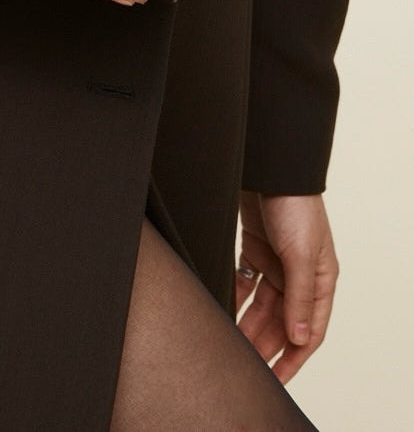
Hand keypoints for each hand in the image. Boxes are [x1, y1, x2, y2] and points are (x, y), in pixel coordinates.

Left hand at [235, 190, 338, 382]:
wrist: (270, 167)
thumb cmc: (295, 205)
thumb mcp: (302, 255)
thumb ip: (300, 298)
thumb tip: (300, 338)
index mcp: (320, 280)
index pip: (309, 330)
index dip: (293, 357)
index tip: (275, 378)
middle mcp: (299, 275)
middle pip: (281, 321)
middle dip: (264, 344)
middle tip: (244, 365)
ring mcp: (277, 262)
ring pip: (261, 305)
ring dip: (248, 324)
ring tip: (232, 343)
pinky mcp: (255, 249)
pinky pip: (246, 282)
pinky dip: (236, 296)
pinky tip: (224, 307)